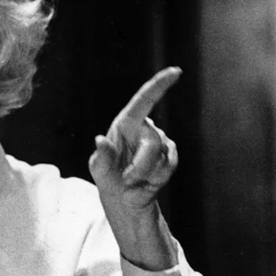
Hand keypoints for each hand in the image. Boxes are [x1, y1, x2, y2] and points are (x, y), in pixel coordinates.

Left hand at [88, 67, 181, 269]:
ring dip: (148, 174)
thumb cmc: (109, 182)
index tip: (176, 72)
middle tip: (128, 180)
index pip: (144, 100)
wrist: (126, 202)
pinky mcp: (169, 157)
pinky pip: (169, 165)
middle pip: (153, 141)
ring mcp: (159, 143)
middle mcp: (144, 129)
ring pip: (162, 155)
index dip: (159, 85)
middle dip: (141, 165)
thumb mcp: (99, 174)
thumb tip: (100, 141)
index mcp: (125, 125)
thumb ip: (100, 158)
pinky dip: (158, 177)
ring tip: (135, 182)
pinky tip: (149, 182)